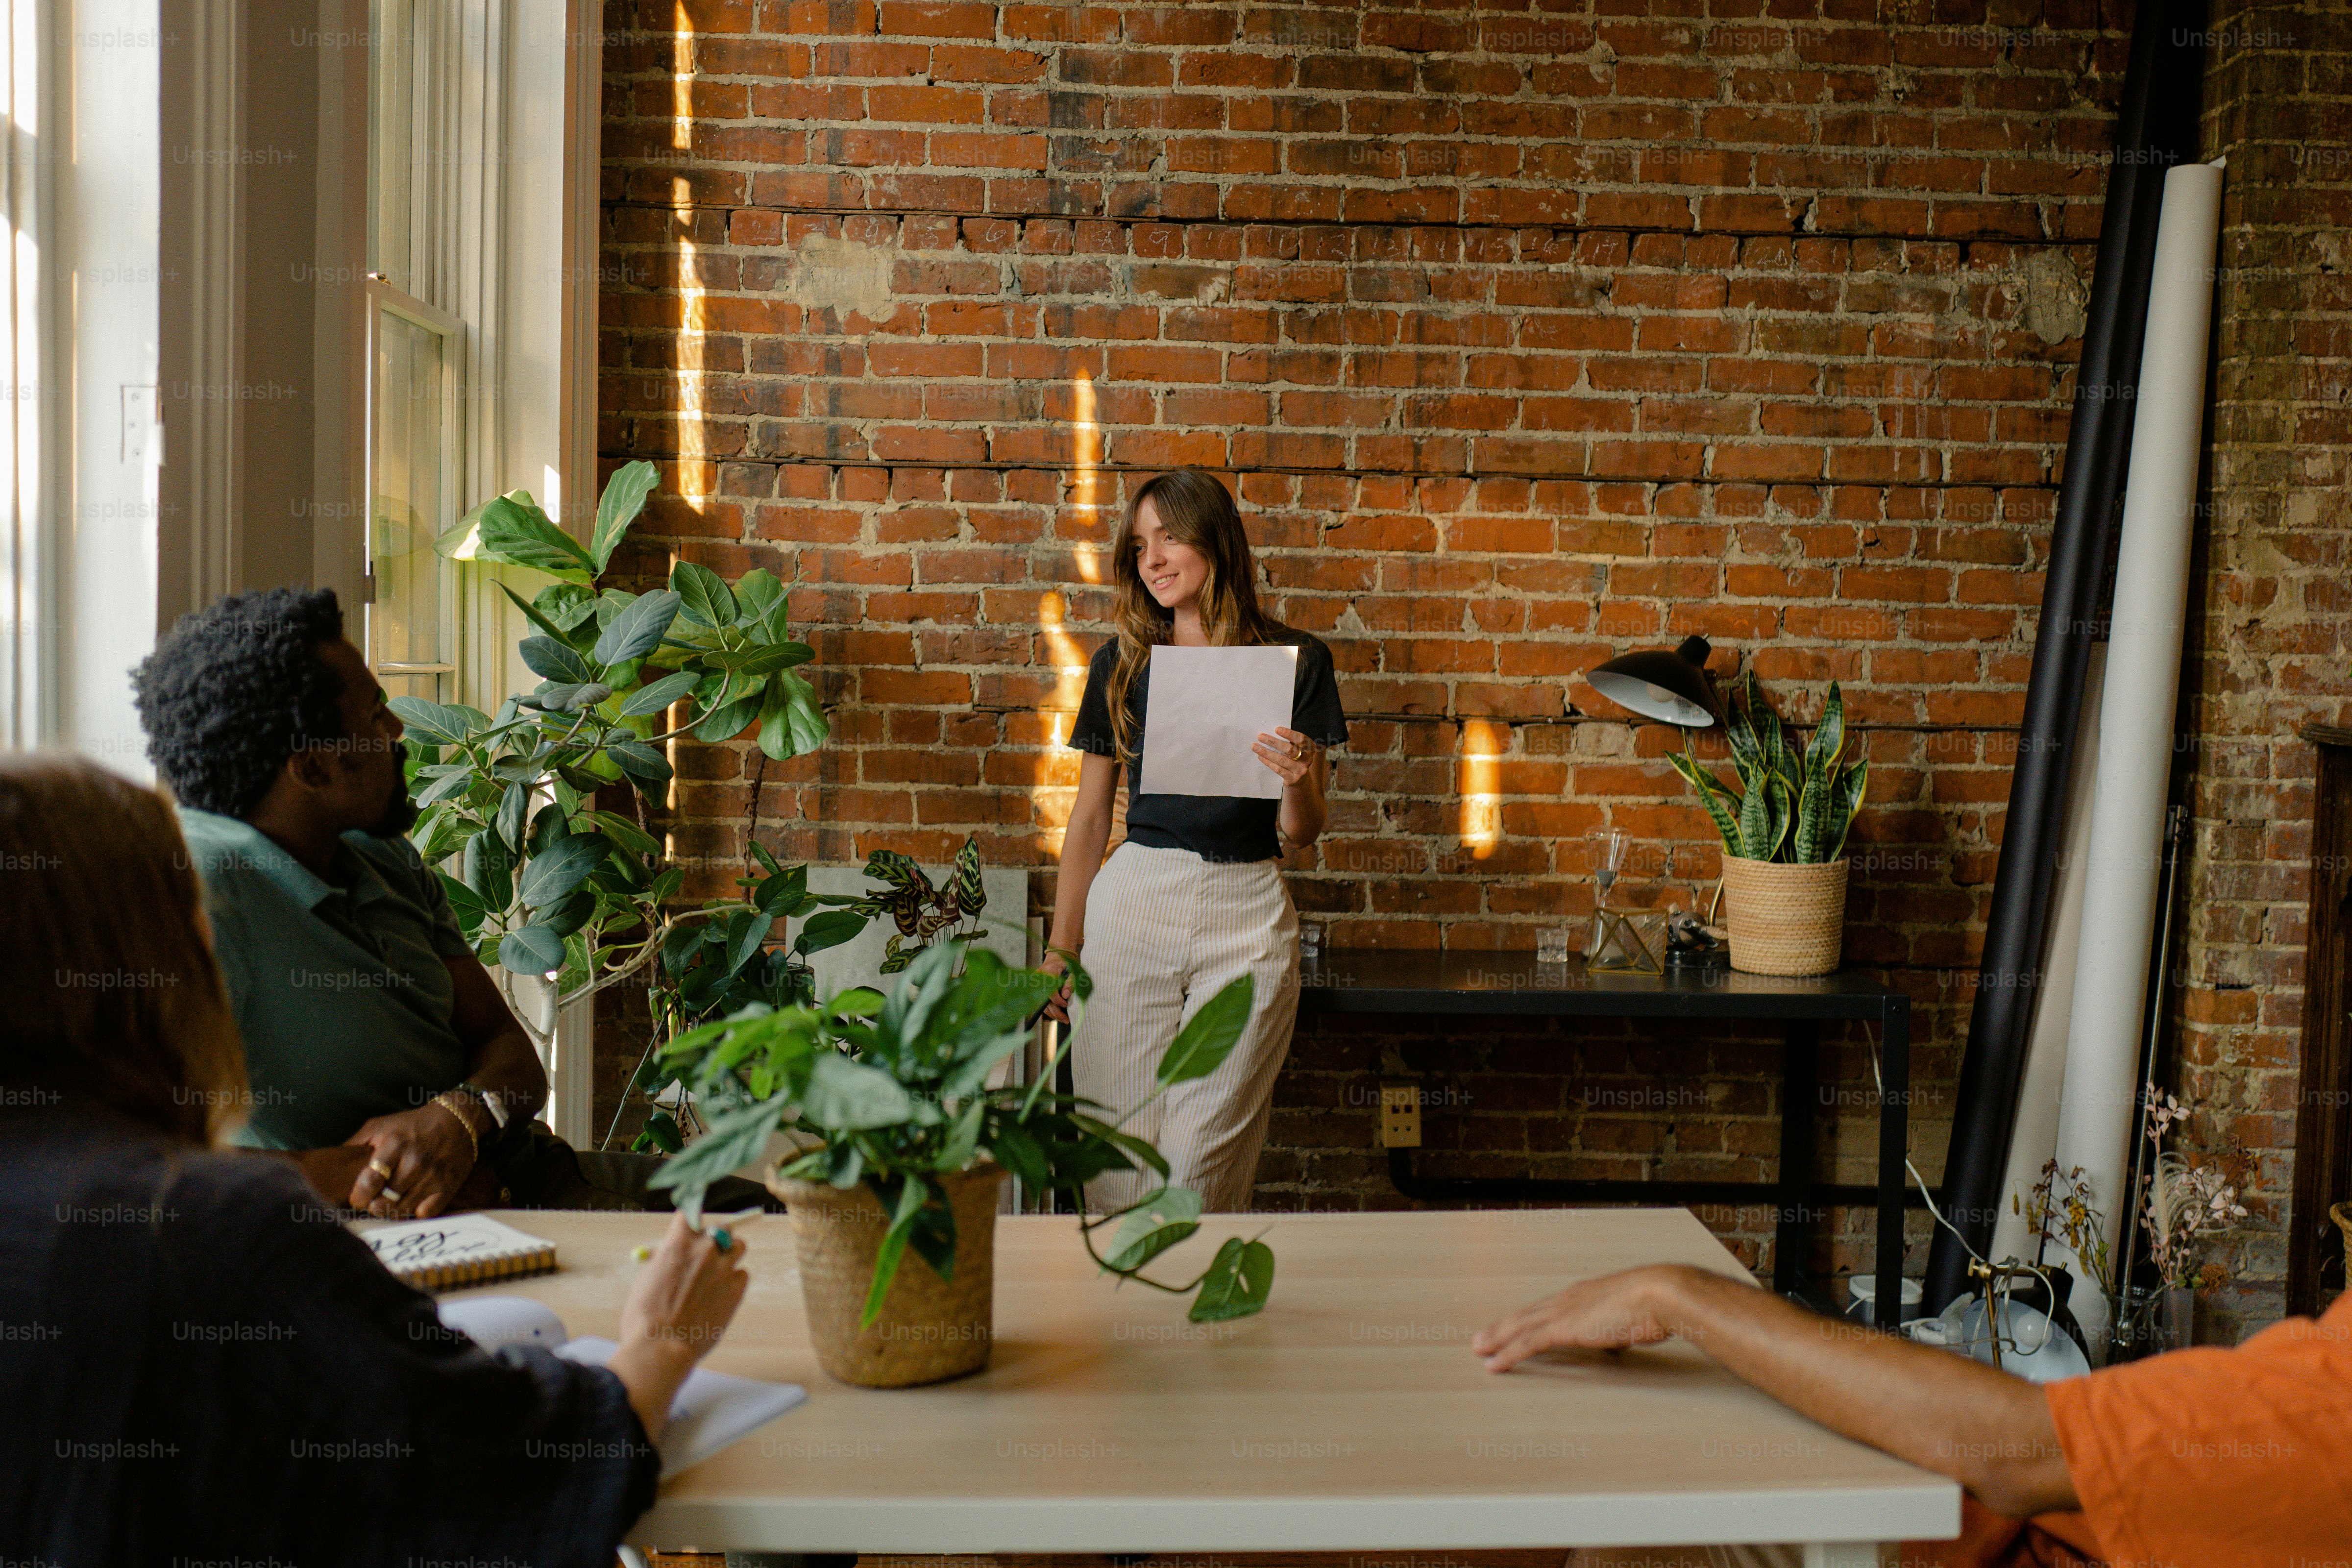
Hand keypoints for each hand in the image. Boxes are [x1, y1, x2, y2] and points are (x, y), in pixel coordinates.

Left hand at [345, 1103, 478, 1218]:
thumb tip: (331, 1164)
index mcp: (394, 1144)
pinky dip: (415, 1211)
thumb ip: (355, 1144)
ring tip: (390, 1201)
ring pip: (402, 1210)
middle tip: (374, 1200)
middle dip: (373, 1205)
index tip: (358, 1198)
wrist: (457, 1120)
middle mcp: (414, 1161)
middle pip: (384, 1202)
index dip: (358, 1197)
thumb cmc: (411, 1124)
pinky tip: (412, 1201)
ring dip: (392, 1210)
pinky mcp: (448, 1186)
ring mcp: (433, 1176)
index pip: (370, 1182)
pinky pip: (425, 1213)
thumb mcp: (379, 1125)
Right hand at [611, 1214, 753, 1436]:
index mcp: (679, 1244)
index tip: (688, 1232)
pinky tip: (719, 1297)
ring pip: (739, 1247)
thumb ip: (665, 1260)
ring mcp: (724, 1269)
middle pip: (721, 1227)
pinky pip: (742, 1275)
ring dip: (730, 1255)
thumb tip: (671, 1253)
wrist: (662, 1348)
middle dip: (715, 1237)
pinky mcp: (737, 1289)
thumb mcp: (647, 1279)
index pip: (689, 1215)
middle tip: (708, 1252)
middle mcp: (705, 1250)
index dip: (688, 1224)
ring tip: (717, 1274)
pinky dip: (733, 1282)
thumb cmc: (645, 1317)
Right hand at [1039, 947, 1075, 1023]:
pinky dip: (1050, 1010)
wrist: (1058, 957)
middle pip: (1044, 1000)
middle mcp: (1039, 979)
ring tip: (1064, 1020)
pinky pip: (1042, 1003)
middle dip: (1056, 1012)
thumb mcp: (1072, 971)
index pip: (1049, 991)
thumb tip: (1066, 996)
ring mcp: (1037, 985)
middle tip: (1066, 1019)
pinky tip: (1057, 1015)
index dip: (1057, 1000)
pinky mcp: (1037, 990)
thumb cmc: (1066, 963)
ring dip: (1053, 1013)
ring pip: (1042, 1004)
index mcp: (1048, 972)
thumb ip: (1069, 983)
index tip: (1066, 1004)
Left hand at [1253, 726, 1314, 787]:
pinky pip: (1278, 769)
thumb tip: (1270, 732)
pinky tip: (1260, 757)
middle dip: (1273, 742)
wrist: (1300, 780)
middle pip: (1289, 749)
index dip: (1289, 734)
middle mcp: (1307, 759)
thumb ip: (1290, 742)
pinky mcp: (1293, 779)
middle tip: (1260, 736)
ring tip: (1255, 746)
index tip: (1276, 729)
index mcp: (1310, 748)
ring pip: (1281, 760)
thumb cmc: (1296, 759)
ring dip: (1267, 752)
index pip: (1301, 739)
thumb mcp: (1298, 749)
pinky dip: (1268, 762)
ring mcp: (1300, 770)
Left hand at [1469, 1264, 1687, 1372]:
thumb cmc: (1655, 1305)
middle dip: (1502, 1326)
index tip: (1513, 1325)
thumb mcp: (1634, 1319)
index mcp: (1584, 1296)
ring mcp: (1564, 1312)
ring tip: (1478, 1349)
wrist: (1659, 1294)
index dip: (1527, 1318)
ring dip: (1496, 1338)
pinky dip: (1507, 1354)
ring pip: (1519, 1326)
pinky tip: (1494, 1364)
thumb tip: (1619, 1340)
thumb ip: (1620, 1329)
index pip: (1547, 1308)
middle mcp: (1568, 1300)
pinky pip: (1527, 1343)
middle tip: (1482, 1337)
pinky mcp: (1564, 1327)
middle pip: (1526, 1314)